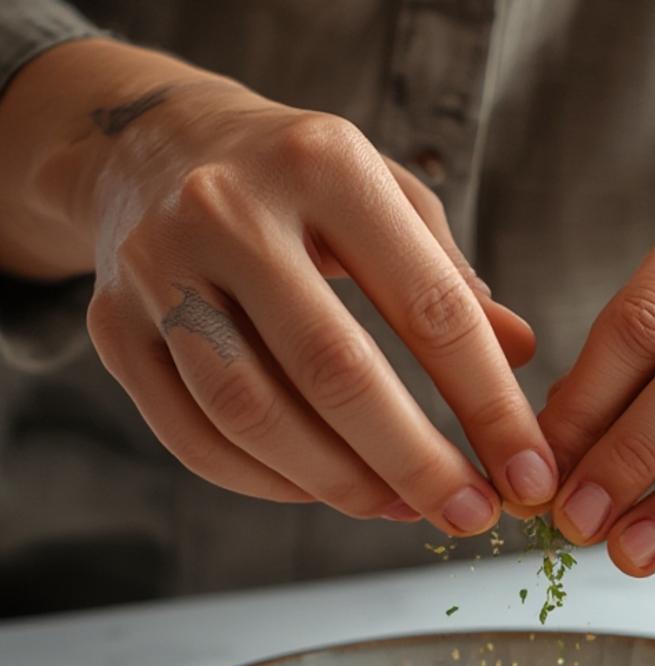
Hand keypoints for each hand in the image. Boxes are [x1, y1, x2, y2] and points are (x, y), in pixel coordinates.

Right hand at [2, 42, 556, 532]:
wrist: (150, 148)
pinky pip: (197, 440)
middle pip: (334, 371)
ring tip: (402, 508)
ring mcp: (159, 270)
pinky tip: (322, 492)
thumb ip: (451, 279)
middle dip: (417, 462)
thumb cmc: (297, 186)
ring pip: (253, 416)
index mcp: (324, 164)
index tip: (530, 475)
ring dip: (341, 484)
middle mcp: (230, 210)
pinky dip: (269, 485)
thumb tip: (521, 355)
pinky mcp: (113, 328)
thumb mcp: (387, 198)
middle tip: (471, 518)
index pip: (429, 307)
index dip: (489, 406)